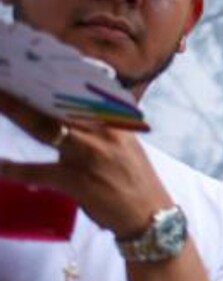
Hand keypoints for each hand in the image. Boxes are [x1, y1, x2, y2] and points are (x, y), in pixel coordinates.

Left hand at [0, 92, 171, 236]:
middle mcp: (103, 134)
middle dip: (30, 89)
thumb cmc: (135, 180)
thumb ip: (101, 127)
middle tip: (5, 78)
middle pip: (58, 105)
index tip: (34, 64)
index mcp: (116, 122)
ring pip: (45, 128)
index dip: (55, 76)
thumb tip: (71, 112)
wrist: (149, 215)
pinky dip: (15, 169)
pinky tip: (0, 165)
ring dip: (16, 113)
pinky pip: (37, 172)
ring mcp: (89, 156)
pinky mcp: (76, 182)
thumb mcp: (126, 145)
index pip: (82, 92)